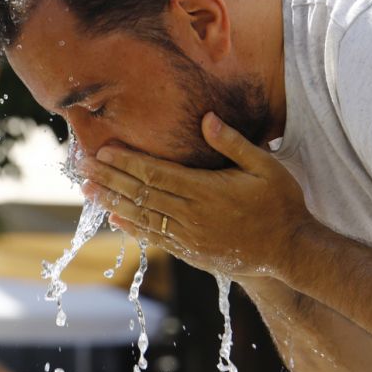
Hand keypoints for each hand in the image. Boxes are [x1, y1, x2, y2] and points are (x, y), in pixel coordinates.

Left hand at [79, 112, 314, 277]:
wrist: (290, 251)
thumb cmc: (281, 204)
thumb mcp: (266, 166)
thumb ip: (233, 144)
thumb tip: (206, 118)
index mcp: (206, 191)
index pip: (156, 173)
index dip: (126, 162)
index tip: (102, 151)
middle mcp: (191, 215)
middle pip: (140, 193)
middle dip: (109, 178)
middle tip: (81, 166)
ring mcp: (189, 236)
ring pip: (142, 216)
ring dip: (112, 201)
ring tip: (88, 190)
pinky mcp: (190, 252)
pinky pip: (154, 237)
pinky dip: (132, 227)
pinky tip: (114, 217)